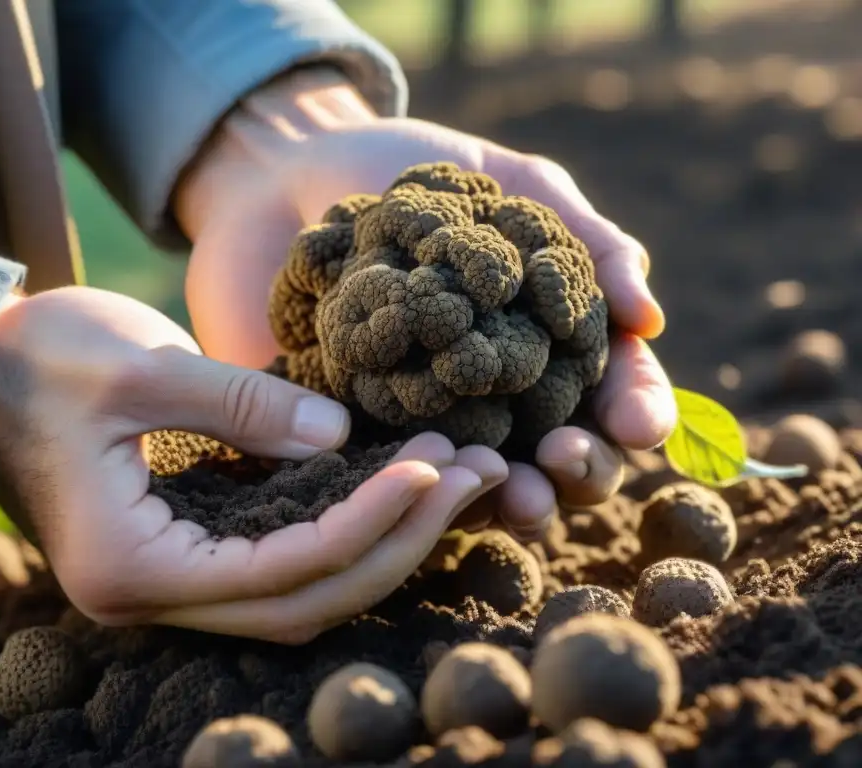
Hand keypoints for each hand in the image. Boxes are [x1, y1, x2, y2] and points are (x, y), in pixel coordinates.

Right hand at [0, 287, 505, 642]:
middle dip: (399, 541)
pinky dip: (346, 527)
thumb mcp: (137, 368)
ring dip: (384, 540)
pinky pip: (284, 559)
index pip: (283, 568)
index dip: (369, 522)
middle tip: (475, 475)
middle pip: (308, 600)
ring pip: (303, 590)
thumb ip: (243, 404)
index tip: (434, 467)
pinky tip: (397, 484)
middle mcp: (156, 596)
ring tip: (459, 478)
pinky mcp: (189, 548)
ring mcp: (172, 580)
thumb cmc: (34, 360)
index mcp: (133, 565)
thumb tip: (341, 432)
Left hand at [177, 68, 676, 534]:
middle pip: (566, 455)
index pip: (614, 390)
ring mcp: (432, 424)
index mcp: (549, 338)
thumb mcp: (511, 183)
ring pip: (493, 486)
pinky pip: (402, 483)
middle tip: (567, 453)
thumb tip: (650, 318)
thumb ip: (585, 240)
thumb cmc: (408, 175)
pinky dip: (427, 492)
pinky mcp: (362, 440)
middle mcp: (499, 394)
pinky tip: (437, 484)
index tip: (638, 420)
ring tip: (521, 495)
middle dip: (584, 469)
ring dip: (518, 502)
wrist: (286, 179)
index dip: (636, 409)